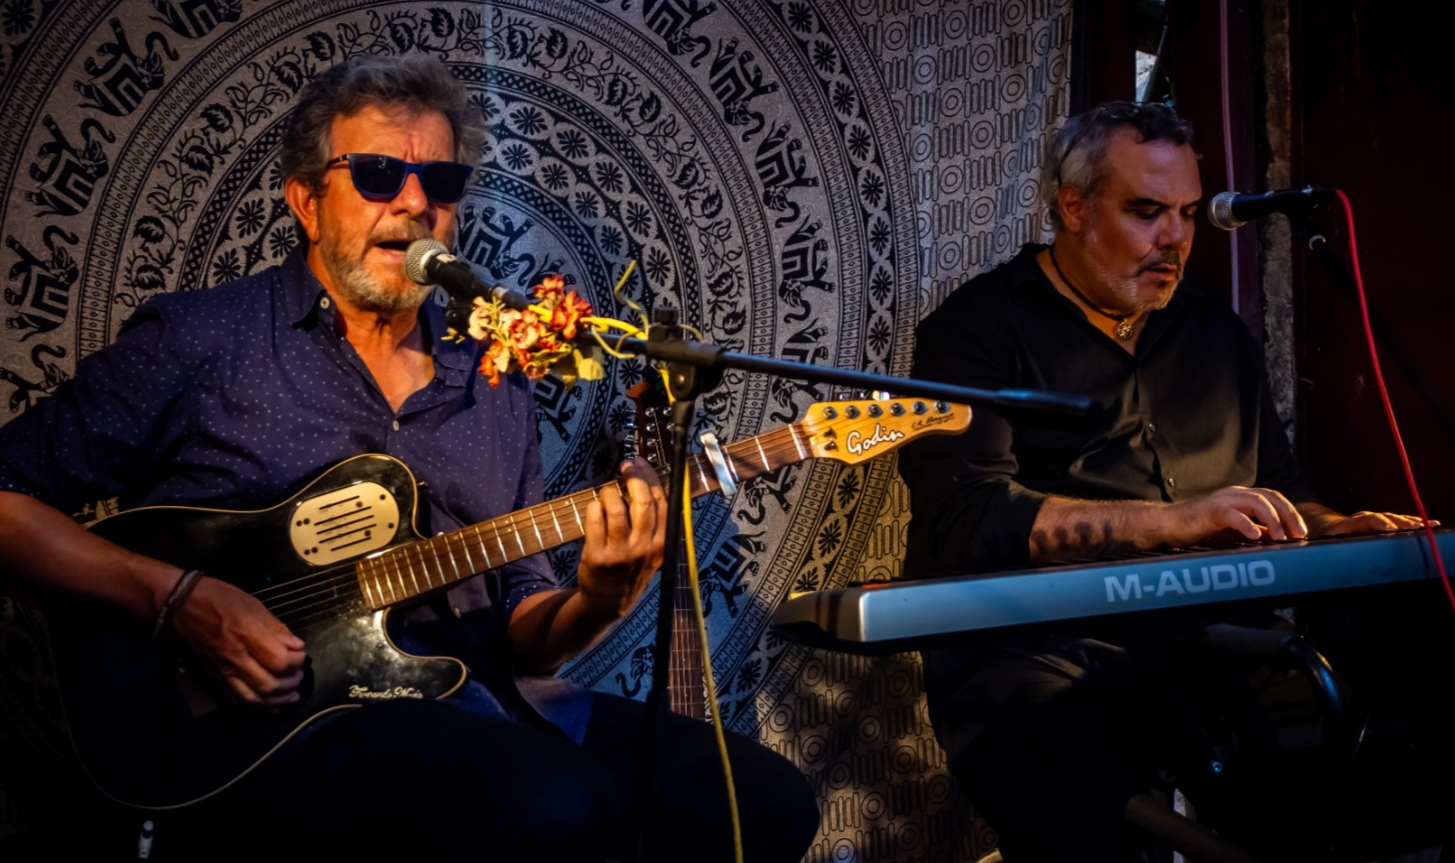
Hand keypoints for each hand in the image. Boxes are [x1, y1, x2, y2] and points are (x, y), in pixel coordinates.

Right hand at [167, 576, 306, 708]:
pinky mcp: (213, 678)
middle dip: (291, 683)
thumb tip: (296, 645)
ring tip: (291, 695)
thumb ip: (275, 628)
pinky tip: (270, 705)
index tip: (300, 654)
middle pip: (269, 684)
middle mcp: (234, 657)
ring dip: (277, 700)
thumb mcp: (252, 604)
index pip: (280, 661)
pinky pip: (236, 700)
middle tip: (299, 675)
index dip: (296, 662)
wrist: (178, 605)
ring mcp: (222, 671)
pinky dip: (257, 707)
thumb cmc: (216, 598)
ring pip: (253, 698)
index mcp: (246, 634)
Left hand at [575, 458, 667, 620]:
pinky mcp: (597, 557)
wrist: (608, 603)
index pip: (661, 503)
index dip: (651, 478)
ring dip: (609, 492)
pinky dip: (594, 506)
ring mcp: (620, 554)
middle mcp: (644, 549)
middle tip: (626, 466)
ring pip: (616, 508)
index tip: (642, 463)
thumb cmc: (631, 570)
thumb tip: (647, 482)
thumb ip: (654, 524)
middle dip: (634, 478)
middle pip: (642, 503)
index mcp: (662, 544)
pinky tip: (595, 507)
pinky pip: (595, 519)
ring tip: (607, 492)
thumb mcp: (652, 552)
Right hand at [1164, 485, 1307, 545]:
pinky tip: (1255, 535)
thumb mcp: (1233, 530)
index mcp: (1241, 496)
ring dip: (1272, 520)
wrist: (1168, 525)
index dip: (1290, 513)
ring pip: (1256, 502)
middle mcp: (1234, 493)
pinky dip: (1246, 524)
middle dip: (1288, 515)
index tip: (1301, 532)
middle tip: (1298, 534)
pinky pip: (1232, 514)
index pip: (1274, 497)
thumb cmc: (1199, 528)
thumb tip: (1275, 537)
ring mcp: (1222, 500)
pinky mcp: (1209, 510)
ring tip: (1280, 537)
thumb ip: (1254, 529)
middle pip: (1270, 496)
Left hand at [1319, 511, 1433, 537]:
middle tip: (1414, 527)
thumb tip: (1338, 554)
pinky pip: (1399, 521)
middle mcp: (1366, 518)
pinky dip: (1413, 522)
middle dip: (1400, 523)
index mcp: (1352, 522)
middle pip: (1385, 517)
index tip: (1391, 529)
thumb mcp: (1329, 542)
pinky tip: (1427, 524)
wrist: (1329, 529)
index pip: (1368, 519)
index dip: (1380, 523)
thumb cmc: (1329, 538)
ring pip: (1394, 518)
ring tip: (1425, 526)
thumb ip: (1335, 546)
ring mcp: (1375, 519)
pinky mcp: (1383, 522)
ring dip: (1410, 522)